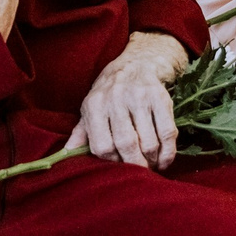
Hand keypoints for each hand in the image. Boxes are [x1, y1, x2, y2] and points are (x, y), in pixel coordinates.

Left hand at [67, 32, 185, 169]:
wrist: (137, 63)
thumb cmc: (110, 92)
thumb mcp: (91, 108)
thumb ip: (81, 132)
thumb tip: (66, 154)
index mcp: (94, 105)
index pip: (101, 146)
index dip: (112, 162)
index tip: (119, 167)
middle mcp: (115, 98)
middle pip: (126, 145)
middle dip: (135, 165)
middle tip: (139, 172)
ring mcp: (139, 97)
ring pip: (149, 142)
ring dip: (152, 160)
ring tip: (151, 164)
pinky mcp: (160, 97)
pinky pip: (168, 132)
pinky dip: (168, 152)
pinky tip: (165, 160)